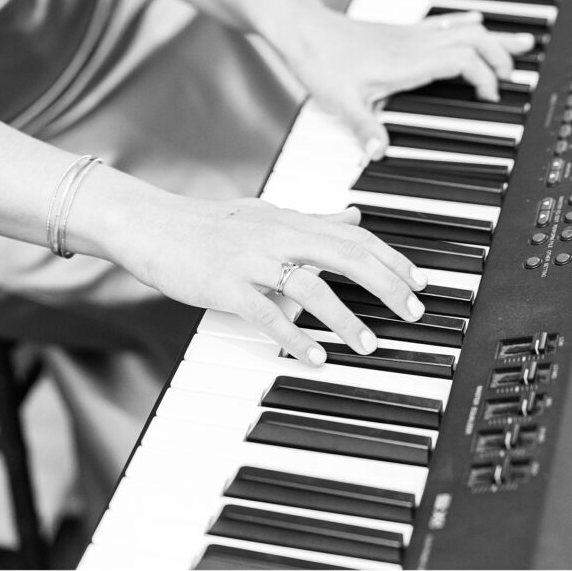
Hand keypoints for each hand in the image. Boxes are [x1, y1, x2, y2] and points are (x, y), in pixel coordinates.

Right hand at [115, 195, 426, 365]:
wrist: (152, 224)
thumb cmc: (209, 224)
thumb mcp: (267, 214)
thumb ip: (314, 219)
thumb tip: (355, 217)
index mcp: (290, 220)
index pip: (354, 236)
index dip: (391, 259)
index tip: (419, 282)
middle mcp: (277, 235)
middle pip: (345, 255)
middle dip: (385, 284)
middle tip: (412, 312)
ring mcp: (251, 260)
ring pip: (310, 286)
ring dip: (345, 317)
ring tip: (369, 344)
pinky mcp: (226, 286)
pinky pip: (267, 313)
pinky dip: (294, 336)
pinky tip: (316, 356)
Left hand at [283, 5, 534, 158]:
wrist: (301, 28)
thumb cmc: (319, 61)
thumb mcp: (340, 102)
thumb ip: (364, 128)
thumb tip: (380, 153)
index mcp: (407, 61)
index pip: (463, 59)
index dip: (484, 75)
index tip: (490, 96)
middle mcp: (414, 44)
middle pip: (473, 38)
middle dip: (501, 54)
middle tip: (515, 73)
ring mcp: (409, 34)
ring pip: (463, 27)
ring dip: (493, 36)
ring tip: (521, 41)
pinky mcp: (400, 31)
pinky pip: (444, 22)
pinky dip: (467, 24)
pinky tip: (477, 21)